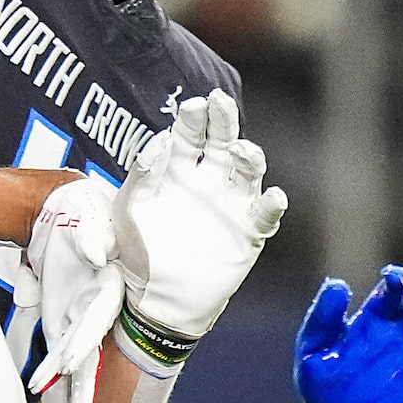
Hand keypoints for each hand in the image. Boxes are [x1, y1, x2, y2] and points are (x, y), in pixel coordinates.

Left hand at [24, 176, 122, 402]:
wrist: (65, 212)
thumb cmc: (83, 215)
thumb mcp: (89, 223)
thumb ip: (93, 239)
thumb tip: (96, 255)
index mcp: (106, 287)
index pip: (96, 321)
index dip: (84, 343)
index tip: (72, 364)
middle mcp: (94, 308)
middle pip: (88, 350)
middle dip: (83, 382)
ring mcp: (77, 317)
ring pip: (76, 359)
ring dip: (70, 387)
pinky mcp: (60, 320)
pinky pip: (55, 351)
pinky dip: (50, 372)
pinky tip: (42, 389)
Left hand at [113, 91, 284, 364]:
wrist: (156, 301)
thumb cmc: (137, 252)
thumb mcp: (128, 212)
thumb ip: (140, 179)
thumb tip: (157, 145)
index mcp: (178, 170)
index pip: (189, 133)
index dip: (192, 118)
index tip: (193, 107)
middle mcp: (208, 180)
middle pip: (222, 140)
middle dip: (223, 119)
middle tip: (220, 102)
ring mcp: (231, 204)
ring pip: (247, 171)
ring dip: (249, 157)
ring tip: (242, 151)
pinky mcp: (248, 232)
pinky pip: (265, 215)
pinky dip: (271, 205)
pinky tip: (273, 196)